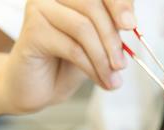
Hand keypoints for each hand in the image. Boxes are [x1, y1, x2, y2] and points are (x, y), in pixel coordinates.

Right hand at [2, 0, 134, 112]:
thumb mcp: (98, 41)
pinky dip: (91, 67)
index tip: (131, 25)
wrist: (37, 87)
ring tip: (112, 79)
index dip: (119, 4)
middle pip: (92, 6)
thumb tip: (130, 22)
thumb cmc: (68, 61)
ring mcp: (39, 7)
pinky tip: (100, 80)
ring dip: (103, 58)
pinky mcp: (32, 29)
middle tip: (121, 65)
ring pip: (83, 28)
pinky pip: (72, 47)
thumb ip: (111, 27)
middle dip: (112, 39)